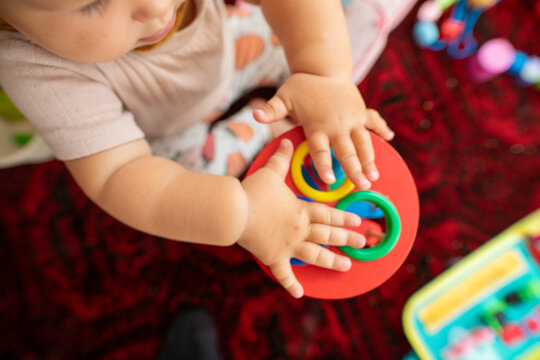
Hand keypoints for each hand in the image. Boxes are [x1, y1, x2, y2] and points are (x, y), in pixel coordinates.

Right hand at [239, 139, 365, 297]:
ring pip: (315, 256)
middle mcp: (300, 230)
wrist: (235, 211)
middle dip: (347, 239)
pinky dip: (292, 284)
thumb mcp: (270, 172)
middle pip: (328, 235)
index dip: (344, 218)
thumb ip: (281, 159)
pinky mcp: (273, 257)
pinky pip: (285, 274)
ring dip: (332, 261)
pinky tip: (300, 293)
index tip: (358, 221)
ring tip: (346, 266)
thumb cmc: (253, 191)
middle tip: (362, 243)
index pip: (328, 214)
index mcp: (301, 210)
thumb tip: (286, 142)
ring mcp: (288, 246)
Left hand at [253, 73, 394, 189]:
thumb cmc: (301, 86)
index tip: (329, 180)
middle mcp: (337, 125)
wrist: (322, 67)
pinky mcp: (360, 112)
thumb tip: (254, 114)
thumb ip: (271, 109)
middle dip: (355, 169)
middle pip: (346, 151)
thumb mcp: (283, 97)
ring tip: (375, 175)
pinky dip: (382, 128)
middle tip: (363, 185)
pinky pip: (373, 121)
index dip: (323, 165)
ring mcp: (351, 119)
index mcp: (317, 125)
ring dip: (370, 159)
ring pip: (364, 142)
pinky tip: (390, 138)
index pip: (319, 150)